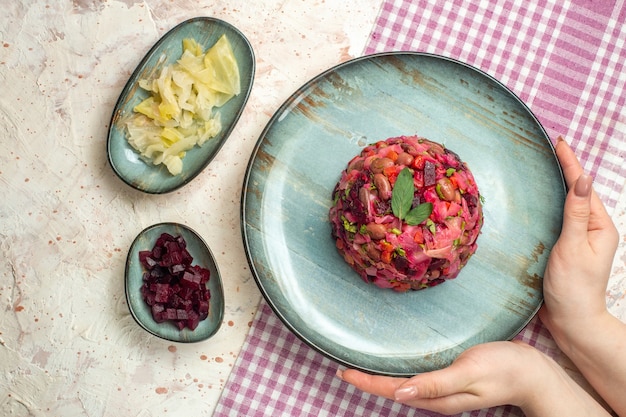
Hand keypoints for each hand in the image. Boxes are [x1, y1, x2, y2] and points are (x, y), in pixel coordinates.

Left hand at [337, 341, 609, 415]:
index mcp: (437, 397)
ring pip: (402, 387)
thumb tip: (400, 392)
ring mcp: (442, 391)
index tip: (343, 372)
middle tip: (342, 368)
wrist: (532, 372)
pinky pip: (416, 380)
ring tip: (359, 367)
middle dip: (367, 381)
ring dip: (380, 378)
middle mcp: (435, 397)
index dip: (366, 382)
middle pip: (393, 390)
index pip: (392, 390)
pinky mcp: (449, 381)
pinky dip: (398, 372)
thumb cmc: (504, 368)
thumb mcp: (470, 373)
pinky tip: (392, 365)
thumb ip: (436, 384)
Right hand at [539, 137, 618, 336]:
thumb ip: (576, 213)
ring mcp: (579, 239)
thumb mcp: (573, 247)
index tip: (559, 142)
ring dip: (557, 185)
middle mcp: (592, 230)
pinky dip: (550, 205)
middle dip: (566, 169)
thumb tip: (583, 180)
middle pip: (577, 193)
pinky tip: (540, 200)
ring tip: (547, 165)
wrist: (571, 322)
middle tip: (552, 147)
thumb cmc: (573, 287)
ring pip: (567, 206)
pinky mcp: (565, 249)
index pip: (582, 188)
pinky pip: (558, 220)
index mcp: (600, 227)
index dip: (571, 163)